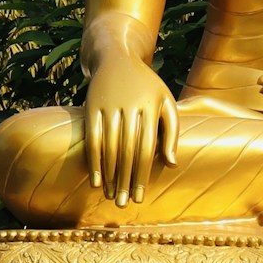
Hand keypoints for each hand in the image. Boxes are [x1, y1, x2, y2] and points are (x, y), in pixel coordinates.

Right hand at [82, 55, 178, 205]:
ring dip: (110, 175)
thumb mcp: (166, 102)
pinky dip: (94, 161)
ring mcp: (108, 105)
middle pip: (127, 150)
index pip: (147, 147)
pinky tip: (96, 180)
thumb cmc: (147, 86)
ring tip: (112, 196)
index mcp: (151, 105)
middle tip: (124, 204)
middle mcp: (129, 105)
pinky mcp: (91, 106)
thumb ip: (172, 132)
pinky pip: (92, 138)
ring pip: (109, 147)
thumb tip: (171, 164)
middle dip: (125, 180)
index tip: (140, 196)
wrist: (116, 58)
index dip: (143, 174)